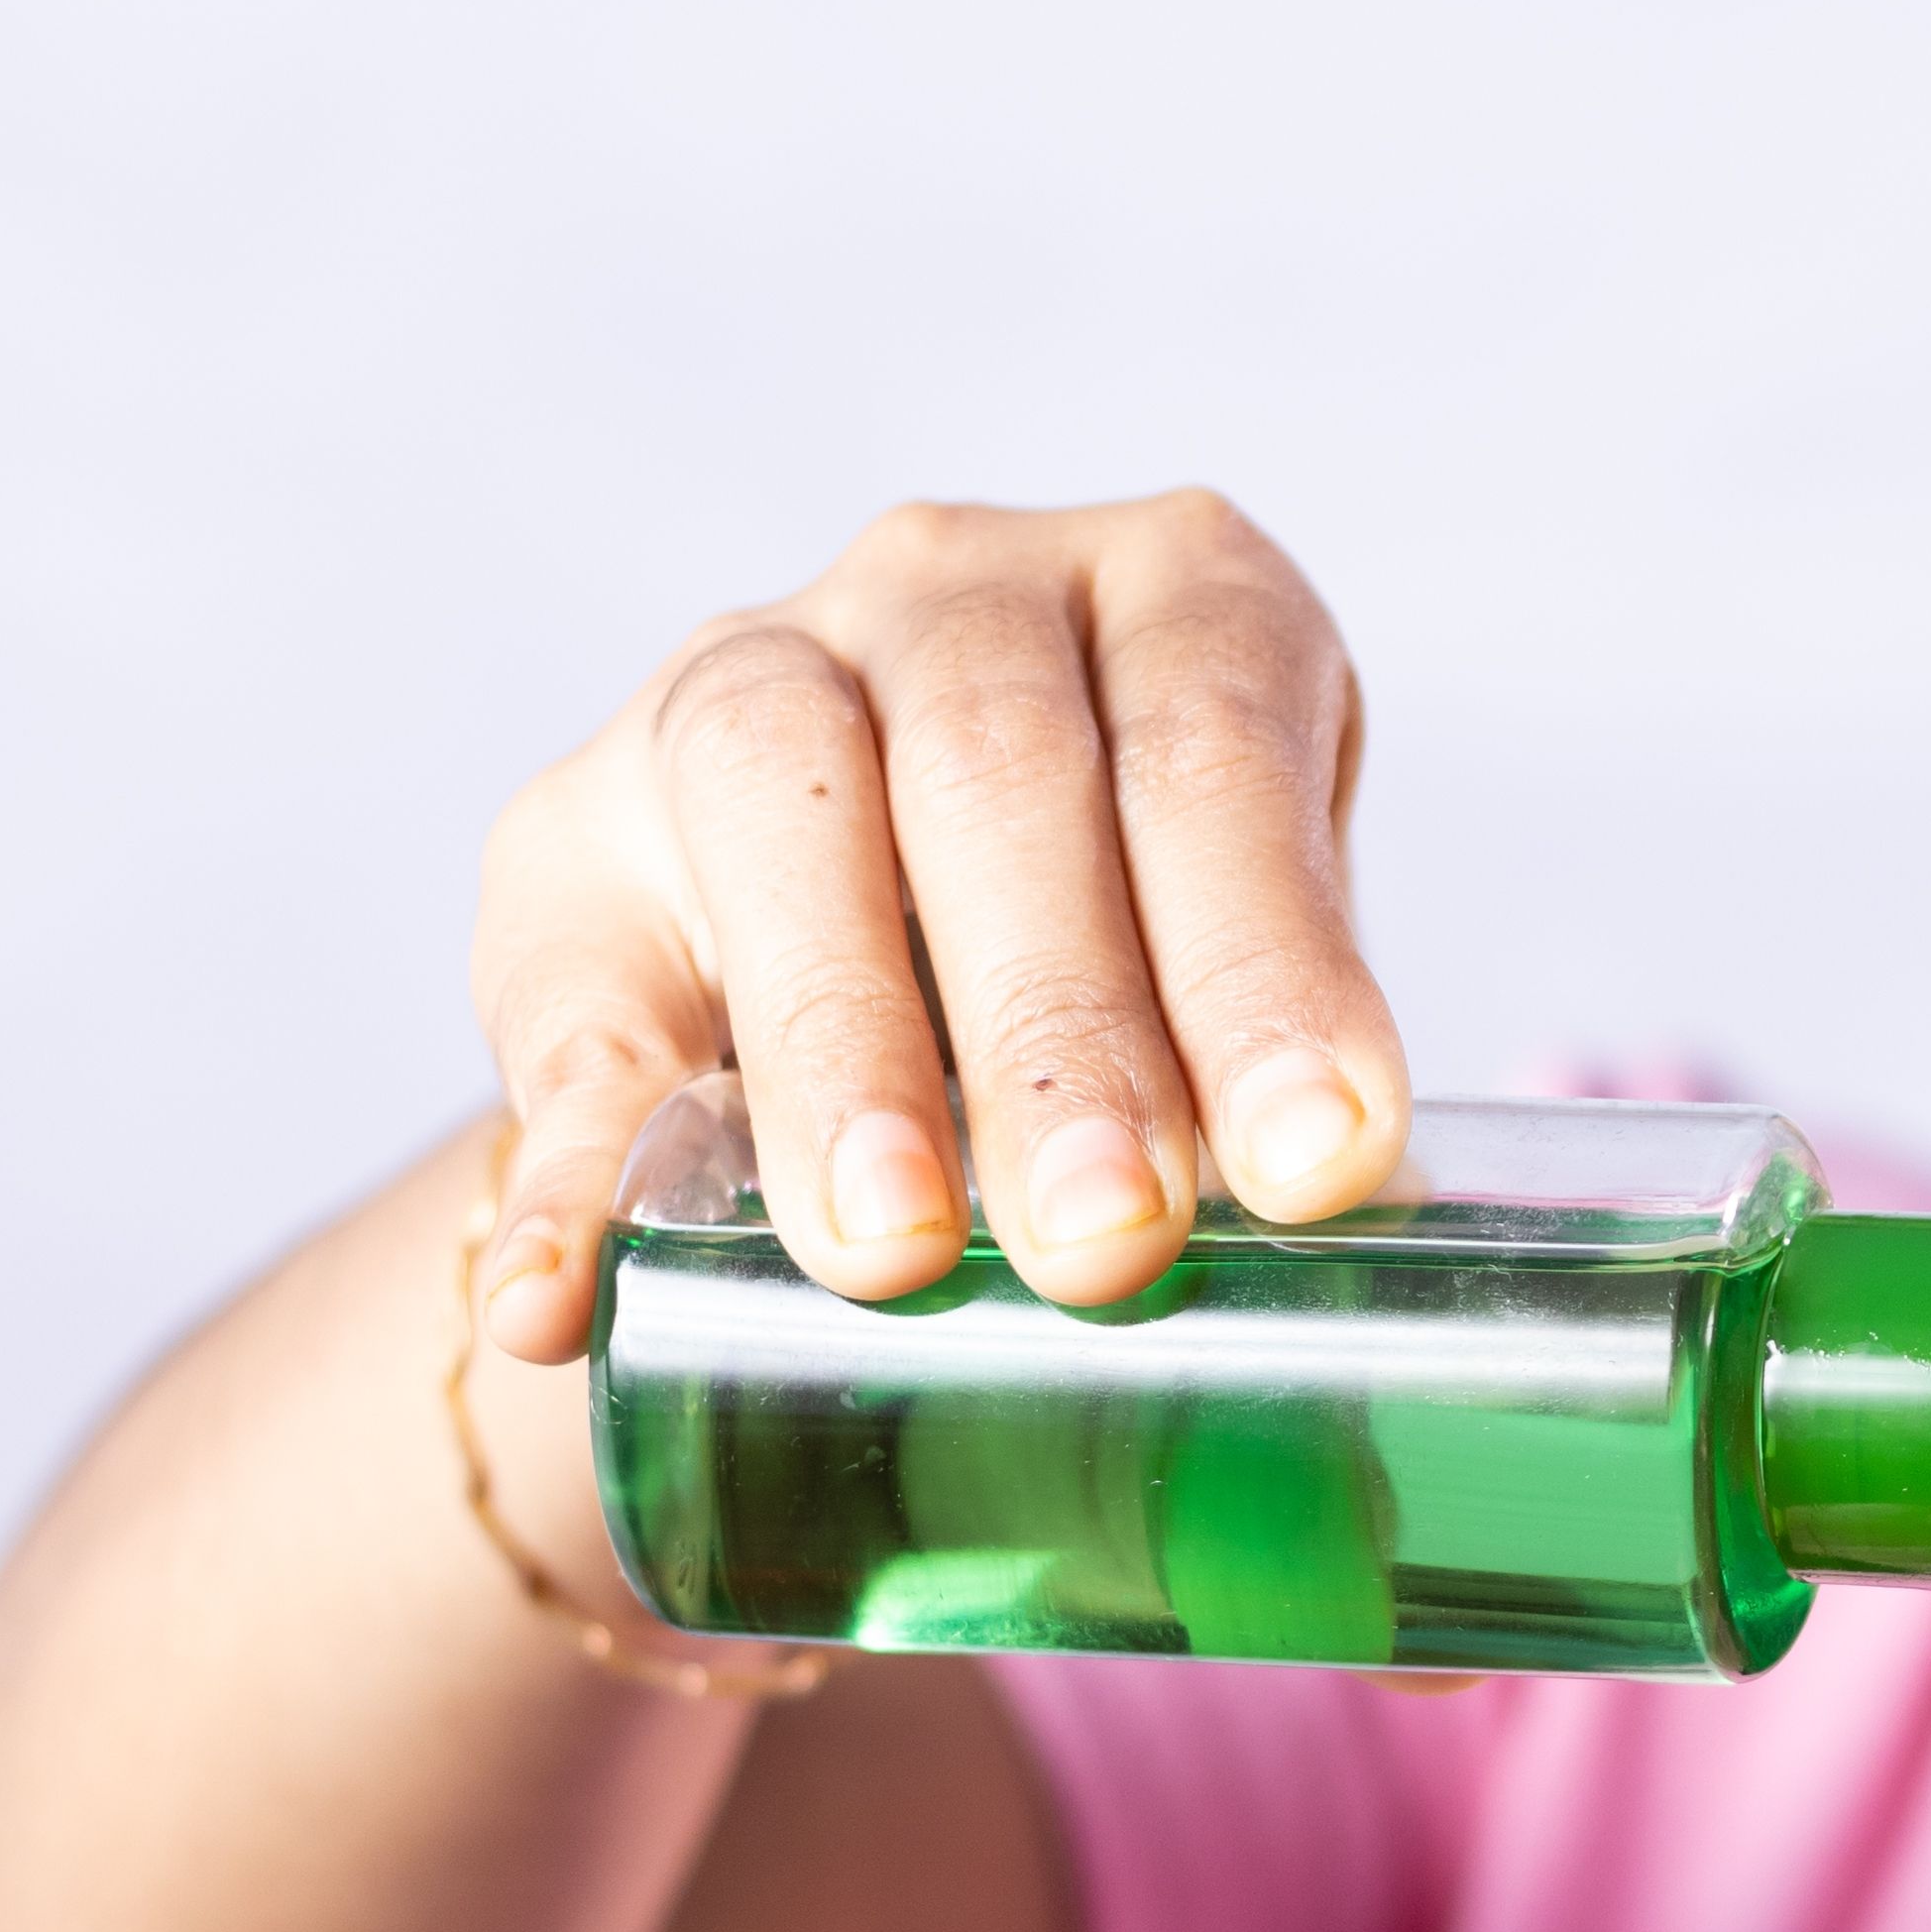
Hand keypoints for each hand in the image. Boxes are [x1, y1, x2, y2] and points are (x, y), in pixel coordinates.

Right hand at [461, 490, 1410, 1364]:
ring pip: (776, 804)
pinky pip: (572, 1002)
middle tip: (1110, 1238)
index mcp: (1178, 598)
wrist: (898, 965)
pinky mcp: (572, 841)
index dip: (1265, 960)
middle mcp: (957, 595)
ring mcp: (745, 678)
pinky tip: (573, 1300)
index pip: (1220, 752)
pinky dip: (577, 1166)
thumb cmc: (1144, 964)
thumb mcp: (1240, 980)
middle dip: (1063, 1028)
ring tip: (893, 1251)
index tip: (1316, 1160)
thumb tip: (1358, 1337)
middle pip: (998, 771)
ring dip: (839, 1051)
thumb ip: (1281, 1111)